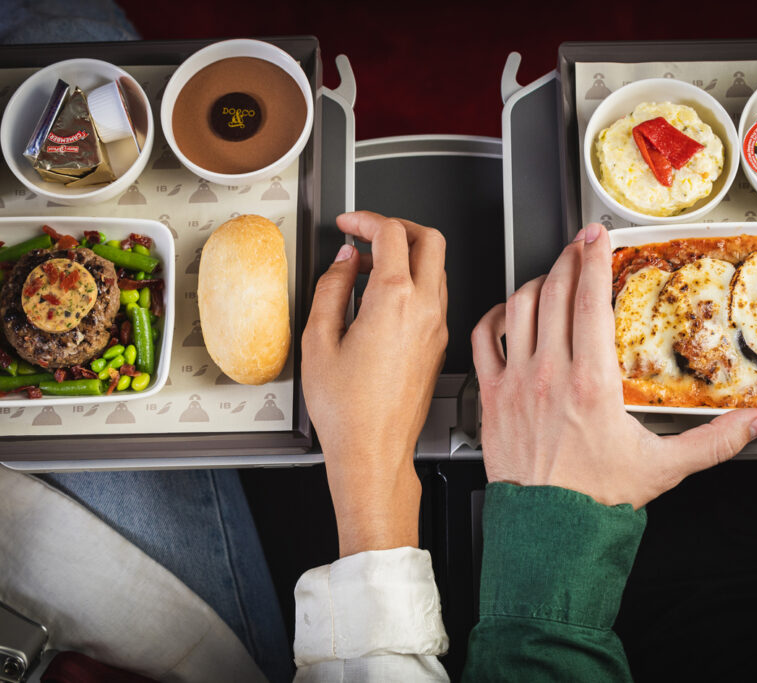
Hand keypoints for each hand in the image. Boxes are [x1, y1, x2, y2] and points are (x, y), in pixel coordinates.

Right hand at [302, 211, 447, 555]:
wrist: (374, 451)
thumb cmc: (348, 410)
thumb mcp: (318, 340)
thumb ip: (332, 288)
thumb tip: (345, 262)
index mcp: (394, 301)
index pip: (391, 233)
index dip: (366, 219)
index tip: (348, 224)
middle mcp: (424, 309)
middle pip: (430, 239)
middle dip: (399, 226)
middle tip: (370, 232)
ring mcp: (436, 327)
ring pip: (438, 267)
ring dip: (409, 254)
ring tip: (372, 268)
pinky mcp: (438, 344)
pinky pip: (436, 295)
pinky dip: (415, 281)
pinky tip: (386, 298)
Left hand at [471, 223, 756, 508]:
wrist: (549, 531)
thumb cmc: (597, 499)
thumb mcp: (664, 467)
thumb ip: (716, 440)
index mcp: (591, 383)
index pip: (588, 302)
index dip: (593, 260)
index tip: (598, 237)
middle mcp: (549, 373)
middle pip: (552, 293)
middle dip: (567, 259)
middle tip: (579, 245)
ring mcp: (515, 382)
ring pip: (517, 308)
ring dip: (534, 282)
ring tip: (551, 274)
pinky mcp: (492, 396)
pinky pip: (483, 340)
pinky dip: (494, 316)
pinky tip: (507, 312)